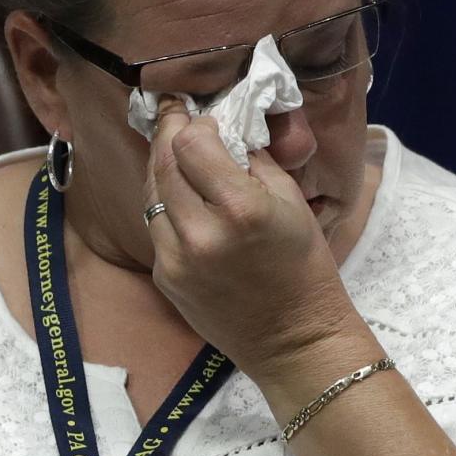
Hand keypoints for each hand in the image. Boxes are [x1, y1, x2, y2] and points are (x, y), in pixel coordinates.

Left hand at [142, 102, 370, 388]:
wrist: (293, 338)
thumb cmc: (304, 266)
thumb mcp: (292, 202)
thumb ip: (252, 160)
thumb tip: (222, 128)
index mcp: (241, 209)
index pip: (191, 144)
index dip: (192, 124)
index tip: (201, 117)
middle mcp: (201, 232)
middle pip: (163, 164)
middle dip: (169, 136)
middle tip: (175, 118)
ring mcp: (175, 258)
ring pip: (151, 193)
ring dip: (162, 169)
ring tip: (176, 153)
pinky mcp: (164, 276)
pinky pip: (155, 226)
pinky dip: (165, 205)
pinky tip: (182, 198)